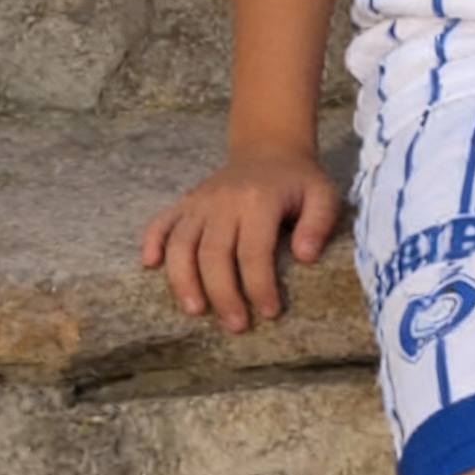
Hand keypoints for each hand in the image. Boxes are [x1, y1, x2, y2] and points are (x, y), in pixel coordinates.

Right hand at [139, 146, 341, 333]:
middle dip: (224, 295)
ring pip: (182, 245)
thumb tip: (305, 257)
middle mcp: (224, 200)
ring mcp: (200, 201)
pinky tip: (150, 265)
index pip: (254, 251)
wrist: (270, 149)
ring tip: (196, 311)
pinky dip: (151, 242)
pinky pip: (160, 222)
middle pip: (214, 254)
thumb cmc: (298, 180)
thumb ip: (319, 223)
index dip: (260, 286)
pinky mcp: (185, 202)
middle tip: (237, 325)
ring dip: (184, 281)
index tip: (270, 312)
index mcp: (260, 199)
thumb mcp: (323, 194)